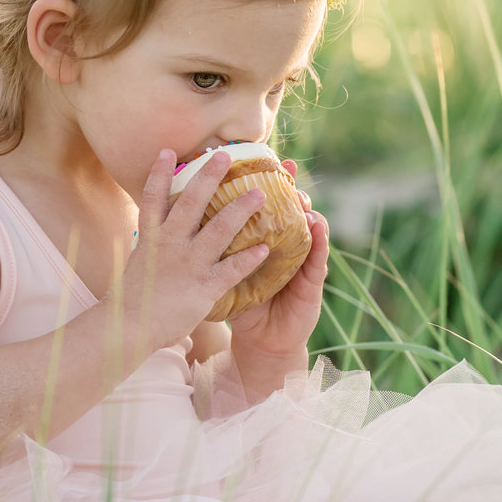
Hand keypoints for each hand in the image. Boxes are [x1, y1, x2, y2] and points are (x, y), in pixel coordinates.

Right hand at [108, 148, 271, 353]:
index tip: (166, 150)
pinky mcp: (203, 287)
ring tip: (260, 194)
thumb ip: (152, 248)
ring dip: (240, 209)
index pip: (152, 198)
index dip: (159, 173)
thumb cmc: (133, 301)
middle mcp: (169, 244)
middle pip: (190, 202)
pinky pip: (231, 269)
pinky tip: (266, 248)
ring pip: (219, 229)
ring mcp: (187, 264)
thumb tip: (156, 234)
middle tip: (224, 154)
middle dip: (208, 176)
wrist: (128, 329)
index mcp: (150, 238)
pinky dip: (249, 258)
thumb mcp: (139, 265)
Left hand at [226, 157, 328, 363]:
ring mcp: (300, 263)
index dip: (262, 184)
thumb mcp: (225, 274)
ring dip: (306, 209)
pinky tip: (318, 227)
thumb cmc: (245, 305)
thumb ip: (214, 248)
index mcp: (259, 242)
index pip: (262, 209)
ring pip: (307, 229)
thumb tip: (182, 218)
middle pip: (287, 211)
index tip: (258, 161)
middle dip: (289, 187)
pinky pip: (317, 259)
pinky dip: (319, 241)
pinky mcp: (312, 283)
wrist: (263, 341)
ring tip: (303, 195)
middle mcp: (282, 247)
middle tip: (287, 167)